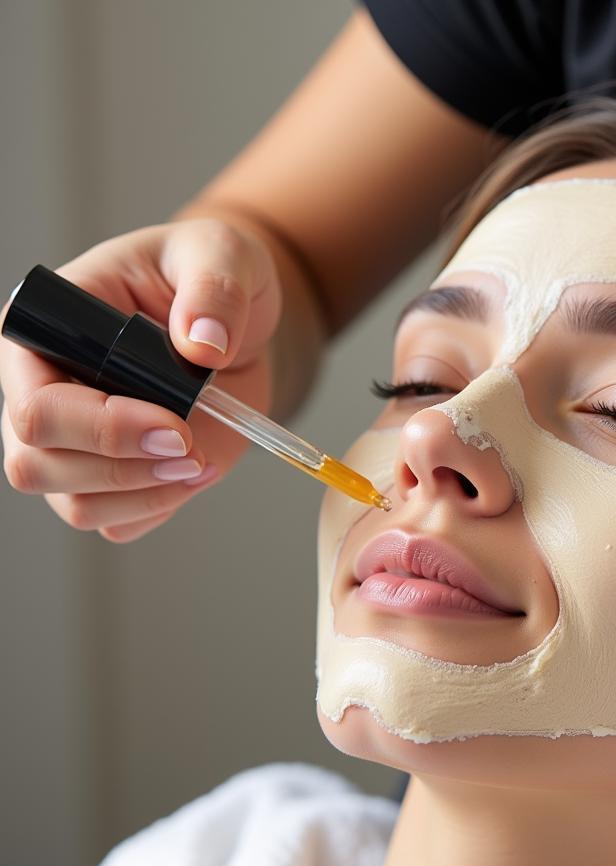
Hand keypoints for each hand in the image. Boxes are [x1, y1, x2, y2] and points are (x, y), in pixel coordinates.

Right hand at [0, 218, 280, 540]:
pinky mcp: (116, 475)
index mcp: (45, 330)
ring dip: (144, 494)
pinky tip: (198, 471)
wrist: (242, 324)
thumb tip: (203, 345)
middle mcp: (45, 391)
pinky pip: (117, 521)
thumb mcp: (221, 255)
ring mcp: (76, 441)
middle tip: (192, 450)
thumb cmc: (211, 274)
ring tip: (202, 461)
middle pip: (35, 464)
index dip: (99, 426)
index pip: (34, 403)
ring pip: (74, 503)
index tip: (174, 426)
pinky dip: (159, 508)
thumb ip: (215, 289)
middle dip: (120, 468)